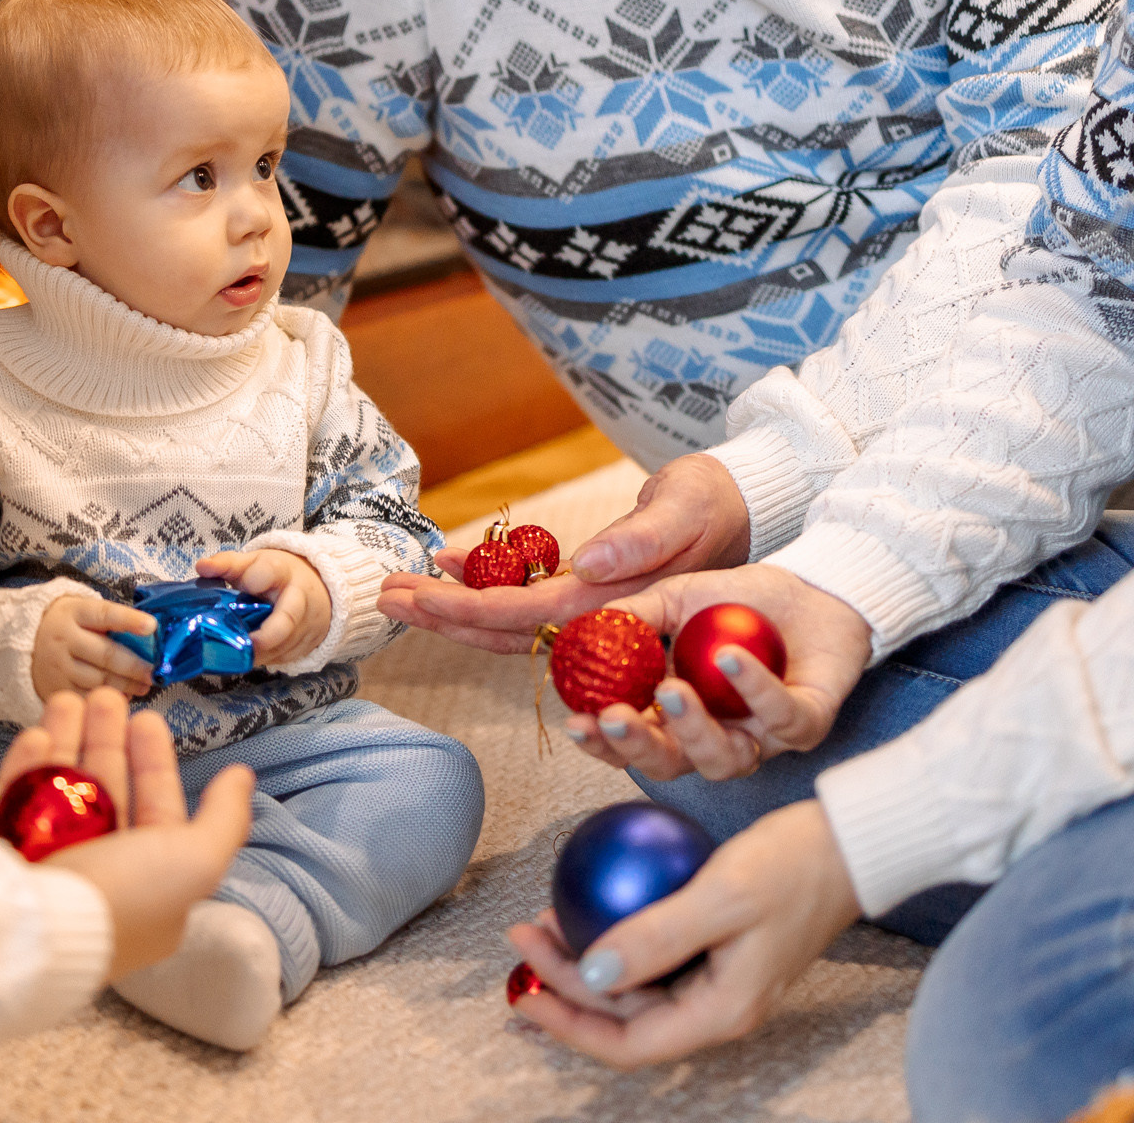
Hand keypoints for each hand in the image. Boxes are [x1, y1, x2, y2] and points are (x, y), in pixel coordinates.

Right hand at [0, 688, 255, 980]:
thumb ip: (224, 818)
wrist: (34, 928)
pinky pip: (16, 802)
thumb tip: (243, 777)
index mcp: (147, 885)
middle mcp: (98, 876)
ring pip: (60, 790)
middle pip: (105, 792)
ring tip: (66, 699)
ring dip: (67, 741)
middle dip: (107, 741)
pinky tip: (38, 735)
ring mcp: (49, 868)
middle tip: (104, 698)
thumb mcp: (197, 859)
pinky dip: (27, 767)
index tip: (146, 720)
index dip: (155, 764)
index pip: (155, 811)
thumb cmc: (125, 894)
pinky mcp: (6, 857)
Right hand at [32, 593, 159, 699]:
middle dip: (135, 666)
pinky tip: (123, 696)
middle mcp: (64, 638)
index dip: (130, 620)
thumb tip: (149, 638)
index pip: (106, 614)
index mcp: (75, 613)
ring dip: (126, 685)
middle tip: (154, 673)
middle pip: (106, 654)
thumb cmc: (70, 625)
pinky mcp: (55, 688)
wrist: (27, 641)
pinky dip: (108, 698)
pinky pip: (87, 697)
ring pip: (99, 679)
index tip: (152, 626)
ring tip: (144, 686)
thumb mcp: (84, 612)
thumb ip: (112, 622)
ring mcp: (58, 666)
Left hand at [196, 548, 331, 666]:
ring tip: (235, 653)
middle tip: (245, 644)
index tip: (244, 585)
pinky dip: (265, 659)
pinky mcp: (308, 645)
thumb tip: (201, 566)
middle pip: (287, 618)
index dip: (255, 579)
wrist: (318, 590)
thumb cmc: (277, 577)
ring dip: (259, 653)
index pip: (270, 572)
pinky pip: (284, 658)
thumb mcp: (254, 564)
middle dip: (266, 635)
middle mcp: (299, 599)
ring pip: (283, 646)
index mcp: (282, 572)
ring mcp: (306, 624)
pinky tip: (249, 656)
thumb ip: (227, 564)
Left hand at [375, 454, 753, 654]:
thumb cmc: (718, 501)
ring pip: (515, 625)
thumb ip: (644, 538)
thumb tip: (594, 561)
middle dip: (445, 617)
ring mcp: (598, 614)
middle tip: (387, 596)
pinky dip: (486, 585)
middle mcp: (606, 621)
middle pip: (512, 633)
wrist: (747, 505)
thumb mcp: (687, 508)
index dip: (474, 612)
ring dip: (455, 608)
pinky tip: (450, 564)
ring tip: (403, 587)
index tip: (424, 596)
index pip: (535, 619)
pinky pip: (531, 603)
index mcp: (625, 605)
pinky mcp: (594, 597)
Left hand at [507, 800, 860, 1068]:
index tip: (522, 991)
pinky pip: (657, 953)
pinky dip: (620, 933)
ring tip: (549, 918)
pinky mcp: (720, 947)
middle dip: (567, 983)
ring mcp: (720, 978)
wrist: (852, 841)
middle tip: (525, 934)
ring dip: (589, 958)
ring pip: (639, 985)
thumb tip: (591, 974)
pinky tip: (594, 897)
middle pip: (626, 1016)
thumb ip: (655, 938)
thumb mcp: (721, 896)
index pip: (628, 1043)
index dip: (568, 1025)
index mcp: (721, 1013)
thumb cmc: (795, 865)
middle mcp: (719, 1007)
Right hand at [563, 564, 872, 781]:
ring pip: (723, 761)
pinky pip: (782, 720)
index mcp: (677, 714)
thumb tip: (583, 627)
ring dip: (692, 730)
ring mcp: (761, 735)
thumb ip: (635, 614)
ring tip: (672, 688)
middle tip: (615, 718)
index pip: (631, 742)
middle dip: (638, 747)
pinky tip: (731, 659)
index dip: (602, 742)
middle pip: (670, 764)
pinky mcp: (807, 723)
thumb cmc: (741, 602)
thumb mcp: (679, 597)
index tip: (576, 721)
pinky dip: (755, 690)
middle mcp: (715, 735)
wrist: (812, 586)